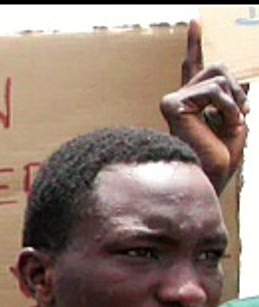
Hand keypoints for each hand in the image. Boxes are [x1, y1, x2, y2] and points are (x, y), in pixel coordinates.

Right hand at [160, 19, 249, 193]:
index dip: (195, 44)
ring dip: (234, 101)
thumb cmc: (221, 155)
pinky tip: (222, 124)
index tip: (196, 21)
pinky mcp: (172, 104)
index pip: (195, 67)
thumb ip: (235, 96)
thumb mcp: (237, 118)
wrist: (211, 174)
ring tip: (231, 123)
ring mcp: (174, 100)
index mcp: (194, 102)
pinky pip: (213, 90)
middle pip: (218, 68)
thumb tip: (244, 83)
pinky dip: (227, 107)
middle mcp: (180, 98)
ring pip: (218, 77)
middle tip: (241, 113)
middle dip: (237, 88)